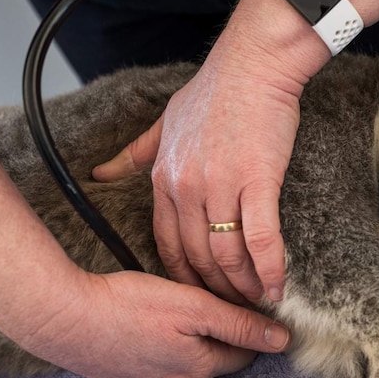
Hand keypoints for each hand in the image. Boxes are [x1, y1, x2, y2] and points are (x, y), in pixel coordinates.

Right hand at [20, 269, 290, 377]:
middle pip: (215, 360)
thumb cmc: (129, 305)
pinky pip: (157, 367)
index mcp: (199, 366)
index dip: (248, 329)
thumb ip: (239, 323)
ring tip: (177, 313)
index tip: (245, 307)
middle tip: (208, 304)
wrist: (63, 318)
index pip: (243, 353)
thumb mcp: (194, 306)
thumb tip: (282, 340)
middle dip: (219, 336)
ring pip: (185, 364)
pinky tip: (150, 328)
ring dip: (189, 343)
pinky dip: (161, 349)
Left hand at [94, 0, 329, 304]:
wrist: (253, 65)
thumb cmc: (214, 92)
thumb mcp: (163, 124)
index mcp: (164, 179)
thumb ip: (133, 154)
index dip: (183, 277)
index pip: (167, 244)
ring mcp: (221, 187)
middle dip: (215, 291)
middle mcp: (187, 189)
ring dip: (243, 288)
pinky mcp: (257, 182)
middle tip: (234, 312)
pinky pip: (260, 239)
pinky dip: (270, 269)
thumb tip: (100, 172)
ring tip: (258, 306)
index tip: (198, 295)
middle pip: (197, 258)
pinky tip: (278, 288)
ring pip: (226, 255)